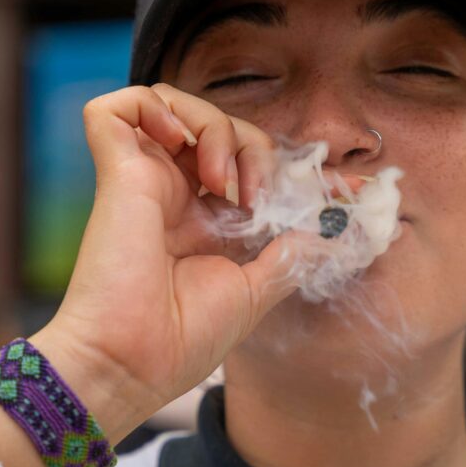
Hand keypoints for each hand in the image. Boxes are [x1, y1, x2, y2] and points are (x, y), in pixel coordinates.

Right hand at [32, 83, 305, 440]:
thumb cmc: (182, 339)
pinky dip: (150, 107)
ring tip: (220, 179)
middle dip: (254, 146)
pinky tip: (176, 142)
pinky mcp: (114, 170)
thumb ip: (292, 252)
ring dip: (213, 125)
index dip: (292, 164)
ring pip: (173, 104)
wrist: (133, 362)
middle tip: (256, 197)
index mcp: (204, 220)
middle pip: (218, 127)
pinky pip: (114, 108)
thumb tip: (336, 227)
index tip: (351, 186)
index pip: (248, 164)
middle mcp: (173, 192)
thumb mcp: (256, 290)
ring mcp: (142, 178)